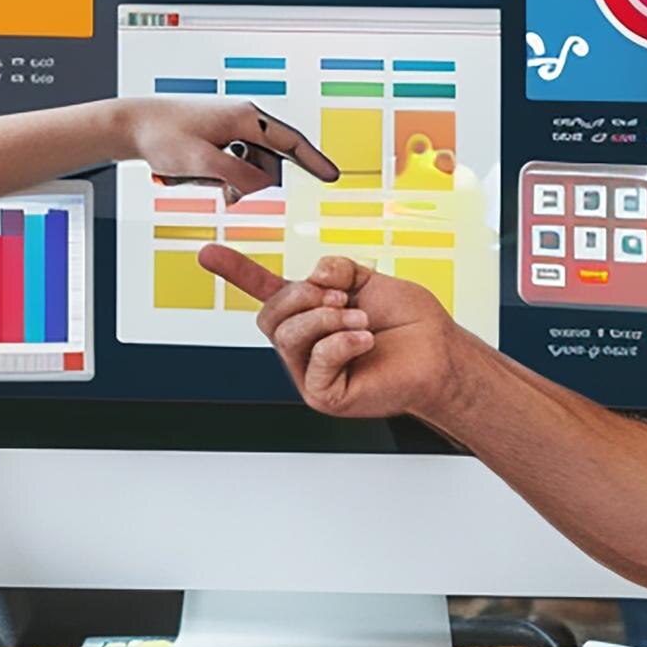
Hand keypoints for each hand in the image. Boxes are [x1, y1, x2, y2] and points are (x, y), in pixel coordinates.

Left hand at [118, 99, 338, 201]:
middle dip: (254, 183)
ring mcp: (232, 128)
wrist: (132, 125)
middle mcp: (244, 119)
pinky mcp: (220, 138)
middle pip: (270, 161)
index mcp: (247, 118)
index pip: (292, 142)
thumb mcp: (202, 162)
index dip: (315, 162)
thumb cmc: (163, 137)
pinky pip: (236, 164)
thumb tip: (266, 187)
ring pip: (252, 166)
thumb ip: (238, 176)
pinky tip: (204, 179)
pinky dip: (225, 177)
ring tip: (205, 184)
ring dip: (235, 183)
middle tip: (226, 196)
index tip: (333, 177)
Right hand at [198, 247, 464, 420]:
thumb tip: (313, 275)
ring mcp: (311, 371)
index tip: (207, 252)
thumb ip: (335, 270)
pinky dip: (341, 342)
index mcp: (312, 313)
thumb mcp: (368, 279)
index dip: (236, 271)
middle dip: (301, 296)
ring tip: (358, 318)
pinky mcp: (324, 394)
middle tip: (340, 296)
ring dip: (325, 318)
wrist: (439, 353)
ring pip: (287, 335)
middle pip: (270, 314)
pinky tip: (364, 339)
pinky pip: (314, 361)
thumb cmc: (410, 323)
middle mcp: (305, 344)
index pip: (265, 291)